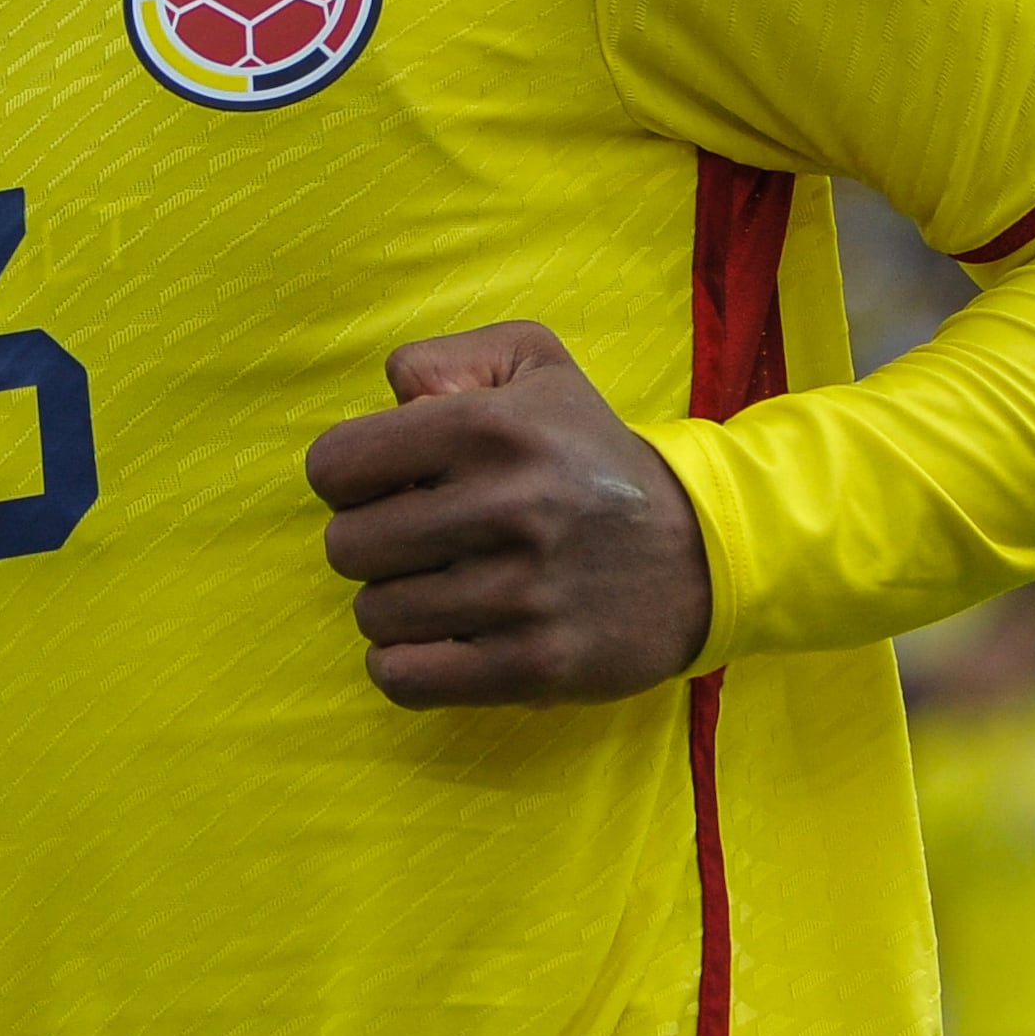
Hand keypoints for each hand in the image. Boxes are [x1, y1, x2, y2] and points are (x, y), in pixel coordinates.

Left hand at [305, 318, 710, 709]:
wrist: (699, 550)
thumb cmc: (590, 451)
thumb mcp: (533, 365)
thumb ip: (443, 359)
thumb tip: (391, 398)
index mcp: (490, 428)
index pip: (335, 465)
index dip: (348, 475)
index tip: (387, 484)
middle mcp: (504, 508)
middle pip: (346, 545)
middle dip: (369, 541)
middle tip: (417, 539)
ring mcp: (519, 595)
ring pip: (373, 613)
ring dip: (394, 602)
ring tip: (443, 584)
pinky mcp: (533, 666)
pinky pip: (403, 676)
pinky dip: (404, 662)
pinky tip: (440, 636)